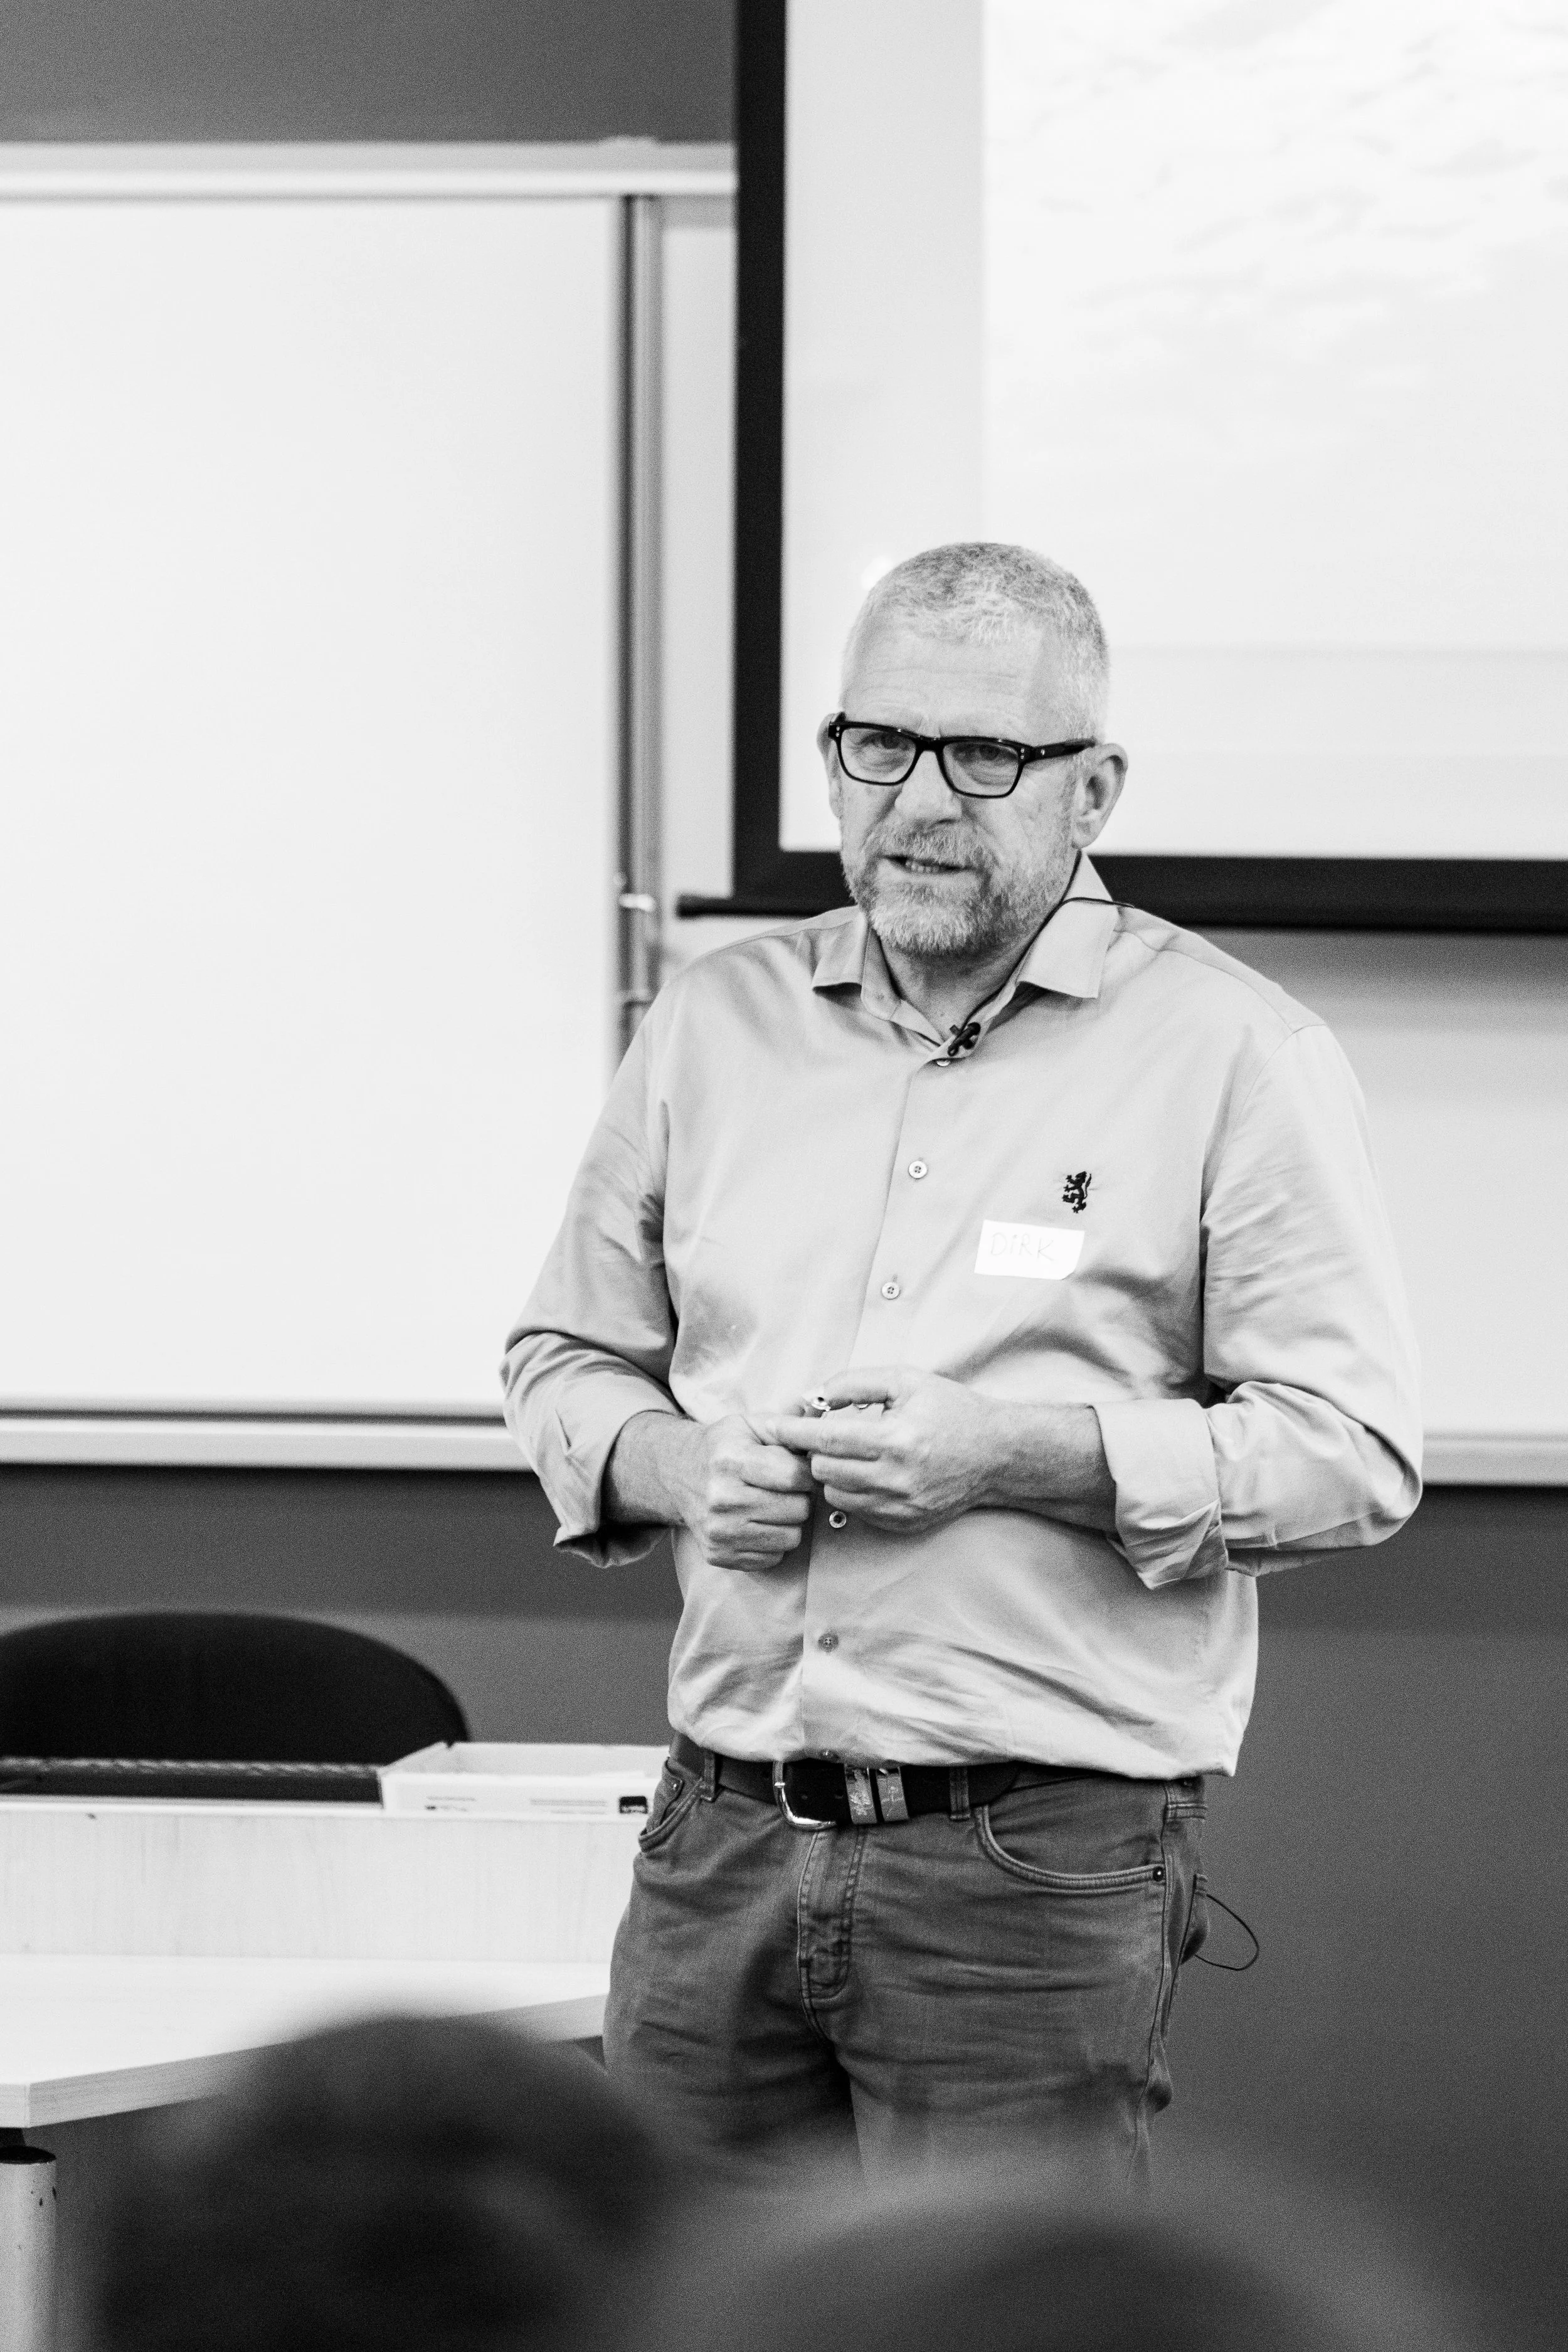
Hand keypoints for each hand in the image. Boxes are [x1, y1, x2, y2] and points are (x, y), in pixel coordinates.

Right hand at [667, 1412, 816, 1570]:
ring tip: (773, 1505)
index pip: (794, 1476)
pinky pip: (773, 1557)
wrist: (678, 1474)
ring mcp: (718, 1531)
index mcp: (730, 1460)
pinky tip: (759, 1523)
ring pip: (791, 1538)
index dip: (807, 1473)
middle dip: (800, 1497)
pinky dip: (774, 1541)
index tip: (801, 1469)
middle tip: (785, 1488)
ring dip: (790, 1522)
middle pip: (797, 1509)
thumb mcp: (750, 1424)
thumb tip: (822, 1440)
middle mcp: (721, 1499)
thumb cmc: (723, 1448)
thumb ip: (789, 1427)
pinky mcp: (719, 1555)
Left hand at [768, 1370, 1117, 1536]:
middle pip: (824, 1471)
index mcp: (897, 1439)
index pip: (827, 1440)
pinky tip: (869, 1472)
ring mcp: (901, 1506)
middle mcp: (897, 1478)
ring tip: (849, 1453)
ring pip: (836, 1494)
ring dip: (832, 1473)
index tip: (773, 1426)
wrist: (997, 1453)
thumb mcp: (907, 1381)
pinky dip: (853, 1491)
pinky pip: (857, 1511)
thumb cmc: (952, 1410)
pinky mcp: (904, 1523)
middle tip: (821, 1435)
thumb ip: (857, 1383)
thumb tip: (815, 1396)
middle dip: (816, 1452)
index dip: (794, 1432)